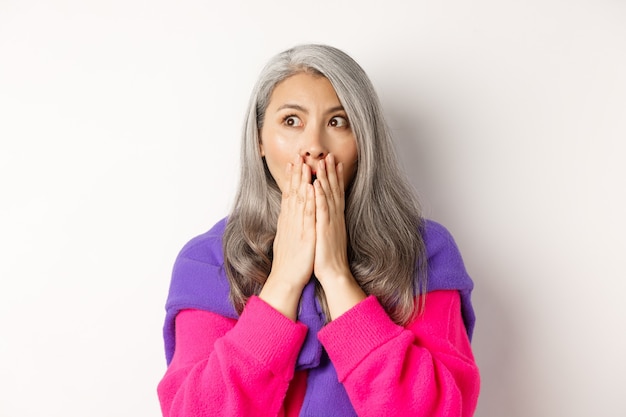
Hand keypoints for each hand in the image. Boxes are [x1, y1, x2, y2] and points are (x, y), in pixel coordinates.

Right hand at [259, 155, 315, 319]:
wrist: (286, 279)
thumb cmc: (289, 261)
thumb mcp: (287, 238)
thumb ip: (289, 224)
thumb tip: (289, 214)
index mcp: (288, 221)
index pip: (289, 195)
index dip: (292, 178)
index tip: (294, 163)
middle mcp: (290, 221)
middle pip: (293, 193)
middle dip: (296, 173)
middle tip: (298, 155)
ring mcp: (297, 226)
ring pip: (299, 199)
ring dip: (302, 181)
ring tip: (305, 165)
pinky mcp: (305, 235)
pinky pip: (307, 214)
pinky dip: (309, 200)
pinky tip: (311, 188)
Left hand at [313, 154, 365, 318]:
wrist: (334, 274)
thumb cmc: (329, 257)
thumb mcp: (329, 235)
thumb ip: (328, 222)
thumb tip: (326, 214)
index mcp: (335, 219)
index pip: (335, 194)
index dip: (334, 177)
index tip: (333, 163)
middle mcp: (335, 217)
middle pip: (333, 190)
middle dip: (331, 171)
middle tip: (329, 154)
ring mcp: (331, 222)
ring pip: (328, 195)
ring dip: (326, 177)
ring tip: (323, 161)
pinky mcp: (324, 229)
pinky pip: (322, 209)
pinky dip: (319, 196)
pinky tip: (316, 183)